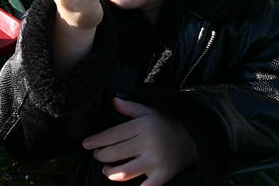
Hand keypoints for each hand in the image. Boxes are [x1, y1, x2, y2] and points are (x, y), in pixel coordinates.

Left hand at [83, 97, 198, 185]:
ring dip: (109, 172)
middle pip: (115, 153)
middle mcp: (148, 143)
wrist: (193, 139)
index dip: (97, 140)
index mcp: (144, 125)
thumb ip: (131, 108)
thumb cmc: (167, 124)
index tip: (85, 144)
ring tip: (106, 170)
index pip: (114, 134)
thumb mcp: (150, 112)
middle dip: (101, 155)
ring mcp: (155, 161)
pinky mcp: (161, 176)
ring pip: (123, 172)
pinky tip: (122, 180)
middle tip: (97, 155)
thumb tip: (113, 101)